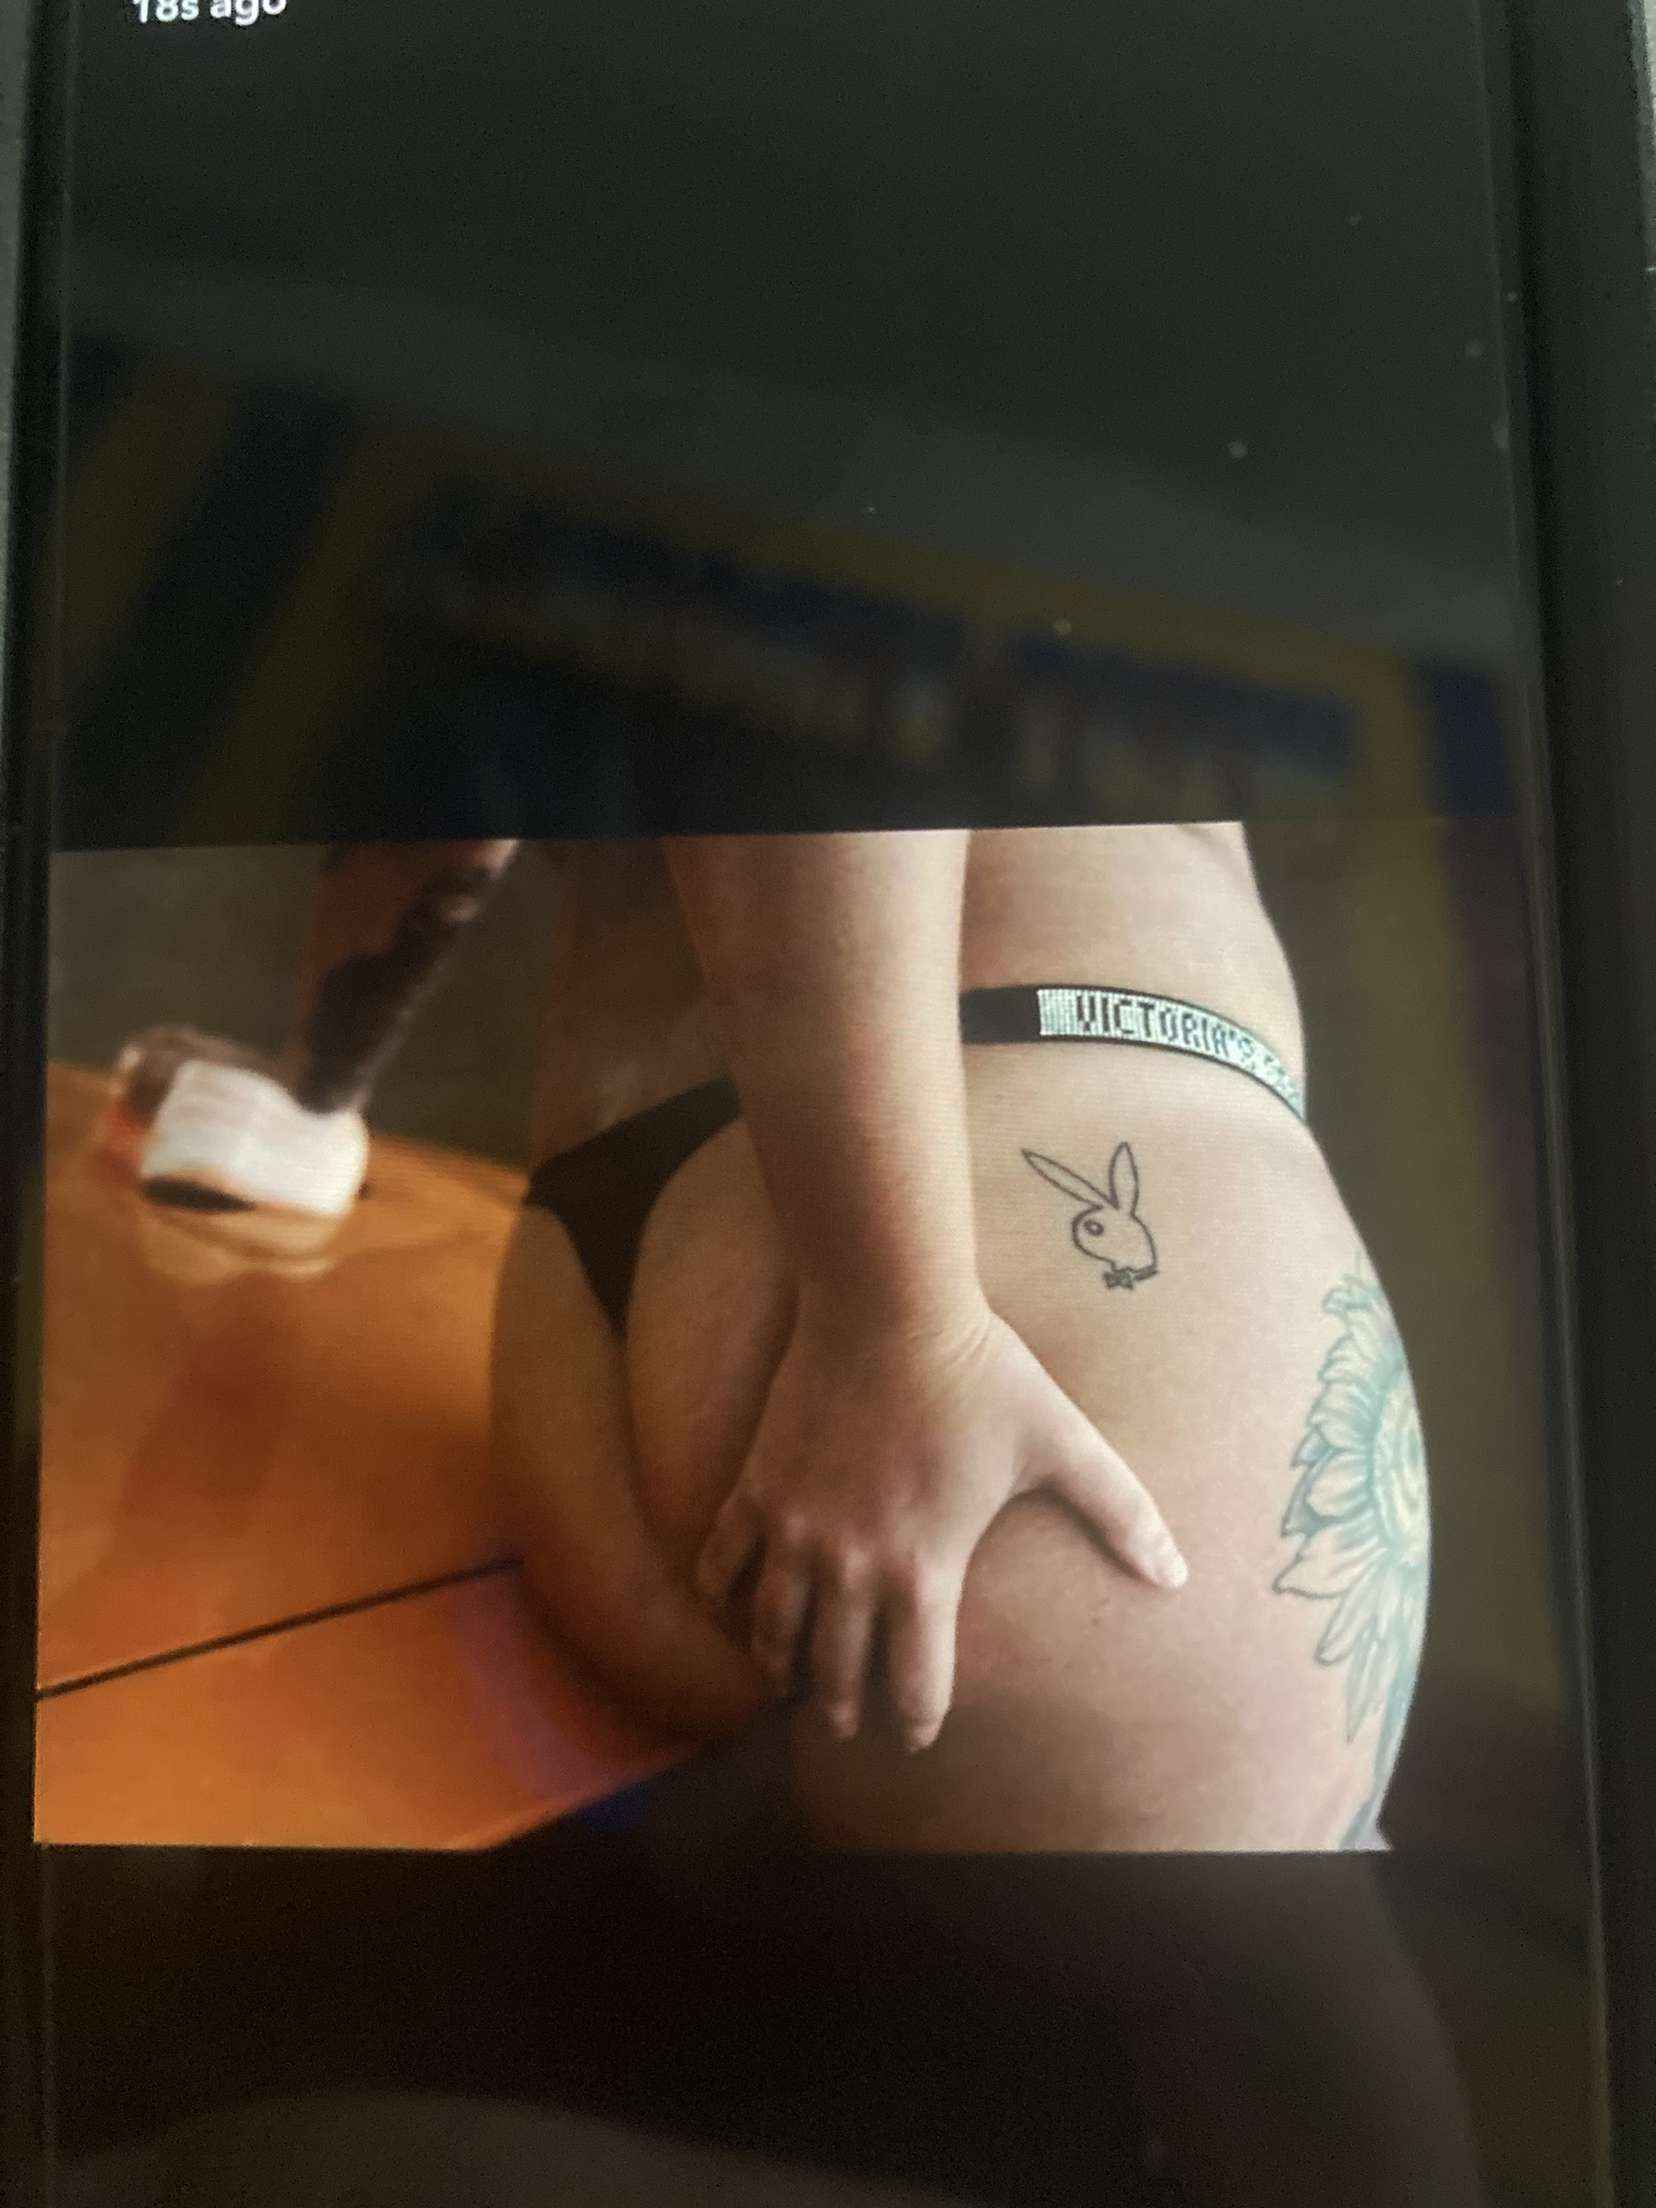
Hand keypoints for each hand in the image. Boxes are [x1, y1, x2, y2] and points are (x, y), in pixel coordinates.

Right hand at [694, 1287, 1187, 1750]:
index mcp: (924, 1570)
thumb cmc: (980, 1372)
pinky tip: (732, 1608)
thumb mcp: (1063, 1443)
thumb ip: (1122, 1512)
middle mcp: (849, 1565)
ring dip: (780, 1667)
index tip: (916, 1735)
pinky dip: (721, 1596)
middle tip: (848, 1724)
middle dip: (843, 1709)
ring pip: (771, 1630)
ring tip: (788, 1681)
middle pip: (835, 1672)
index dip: (916, 1723)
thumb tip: (1177, 1574)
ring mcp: (794, 1528)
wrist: (888, 1302)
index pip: (915, 1684)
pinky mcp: (756, 1486)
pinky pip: (721, 1563)